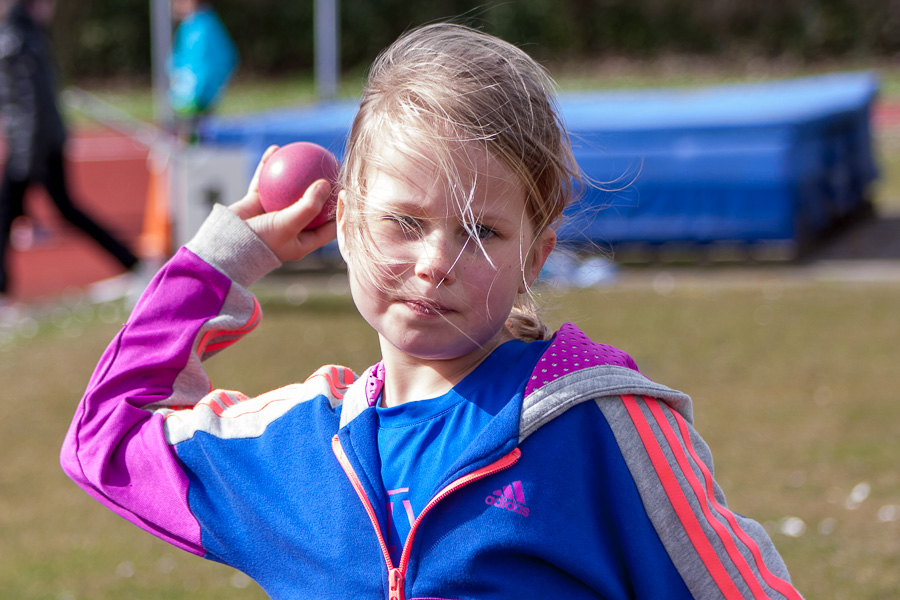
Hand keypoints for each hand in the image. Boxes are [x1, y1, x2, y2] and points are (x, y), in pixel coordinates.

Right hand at [230, 146, 337, 261]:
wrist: (224, 244)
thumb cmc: (261, 240)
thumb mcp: (289, 224)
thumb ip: (309, 206)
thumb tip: (326, 183)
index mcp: (301, 241)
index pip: (327, 226)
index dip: (338, 211)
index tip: (345, 191)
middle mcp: (289, 227)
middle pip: (310, 205)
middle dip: (320, 188)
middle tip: (329, 168)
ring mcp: (272, 214)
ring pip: (287, 189)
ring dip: (295, 172)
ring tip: (305, 154)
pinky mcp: (255, 203)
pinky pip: (264, 180)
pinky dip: (269, 166)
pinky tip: (275, 149)